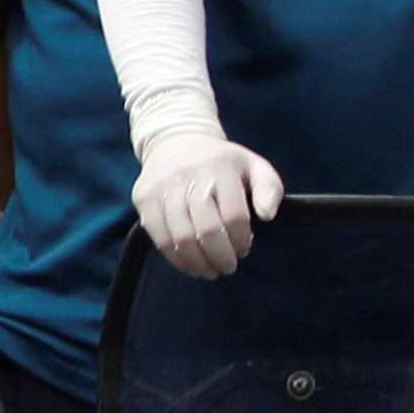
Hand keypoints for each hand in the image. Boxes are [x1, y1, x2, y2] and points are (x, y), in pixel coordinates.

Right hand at [132, 131, 276, 279]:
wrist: (174, 142)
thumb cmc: (221, 162)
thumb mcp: (252, 165)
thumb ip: (269, 187)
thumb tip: (268, 215)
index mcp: (221, 166)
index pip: (235, 216)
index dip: (241, 240)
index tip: (244, 249)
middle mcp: (191, 175)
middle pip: (208, 230)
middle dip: (221, 256)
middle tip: (228, 267)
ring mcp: (164, 187)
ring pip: (182, 238)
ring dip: (199, 262)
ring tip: (210, 270)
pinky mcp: (145, 198)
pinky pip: (160, 238)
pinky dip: (177, 259)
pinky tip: (191, 266)